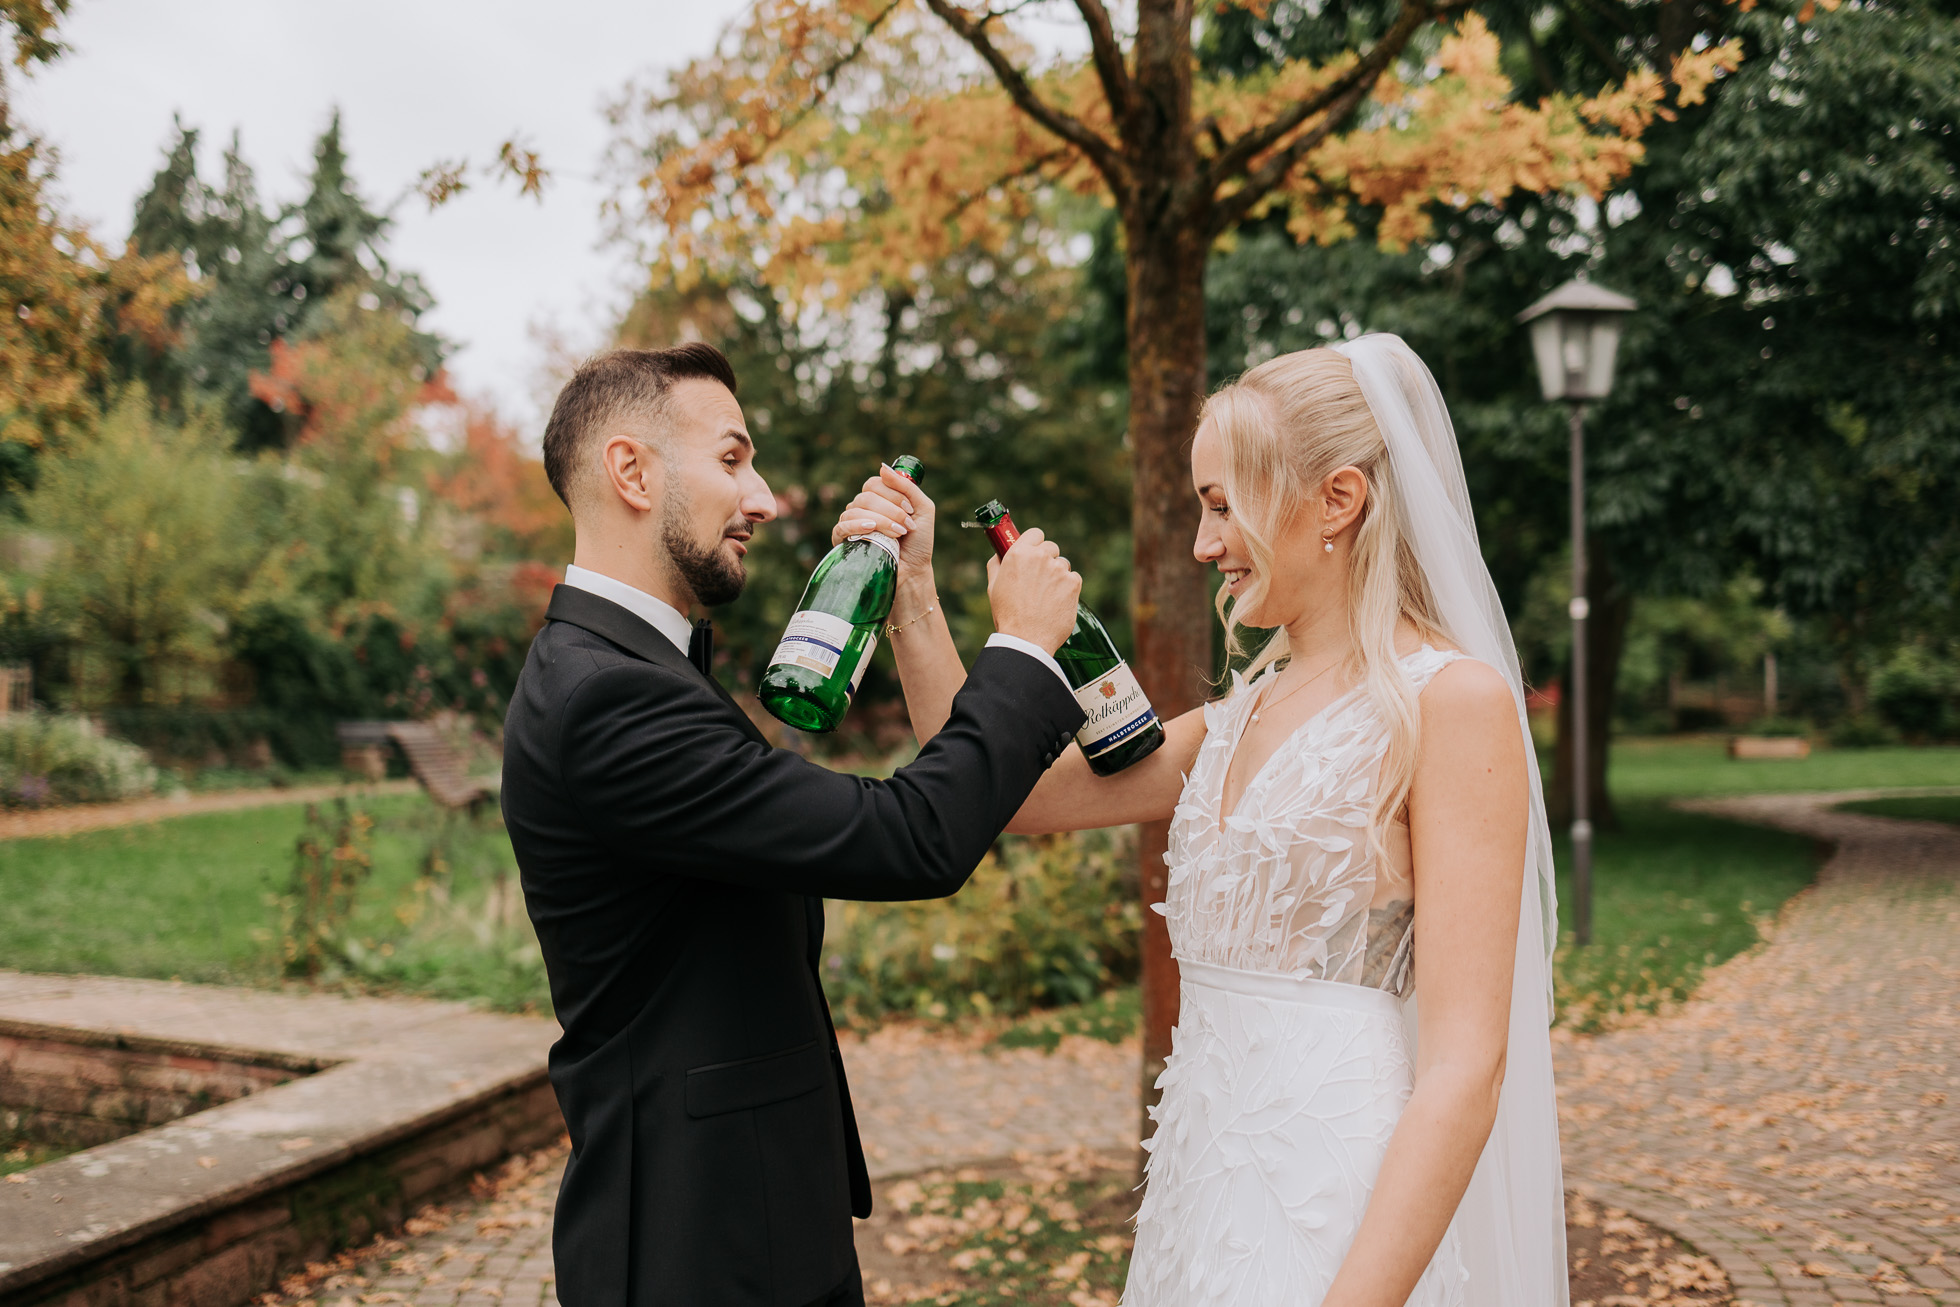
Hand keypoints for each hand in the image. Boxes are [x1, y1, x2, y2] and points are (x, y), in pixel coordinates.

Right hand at [832, 464, 933, 582]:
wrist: (914, 572)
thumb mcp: (923, 509)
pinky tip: (871, 528)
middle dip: (891, 510)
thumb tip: (882, 467)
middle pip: (866, 496)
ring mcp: (852, 524)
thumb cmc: (919, 542)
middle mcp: (863, 508)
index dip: (892, 493)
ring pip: (856, 509)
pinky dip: (857, 525)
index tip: (910, 510)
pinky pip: (842, 526)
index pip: (874, 483)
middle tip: (906, 526)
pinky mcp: (844, 541)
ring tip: (897, 534)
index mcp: (879, 499)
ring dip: (882, 520)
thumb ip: (907, 487)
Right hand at [986, 527, 1081, 653]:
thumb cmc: (1008, 615)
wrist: (1027, 639)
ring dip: (1058, 575)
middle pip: (1051, 547)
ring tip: (1047, 596)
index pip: (1035, 533)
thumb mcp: (993, 587)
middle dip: (1047, 560)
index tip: (1034, 552)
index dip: (1035, 543)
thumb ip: (997, 564)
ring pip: (1063, 564)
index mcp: (1019, 554)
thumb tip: (999, 553)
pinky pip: (1074, 579)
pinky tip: (1057, 602)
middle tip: (1040, 579)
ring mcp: (1059, 570)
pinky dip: (1068, 588)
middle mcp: (1041, 557)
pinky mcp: (1073, 583)